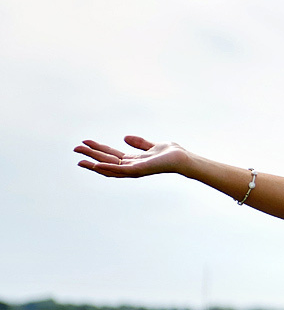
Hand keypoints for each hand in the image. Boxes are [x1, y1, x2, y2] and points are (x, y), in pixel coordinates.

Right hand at [74, 136, 188, 177]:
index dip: (97, 149)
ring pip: (110, 168)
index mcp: (133, 161)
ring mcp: (134, 170)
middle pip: (106, 162)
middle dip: (91, 156)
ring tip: (80, 160)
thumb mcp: (152, 145)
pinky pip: (120, 171)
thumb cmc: (171, 154)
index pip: (110, 156)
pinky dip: (108, 169)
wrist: (182, 158)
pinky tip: (97, 165)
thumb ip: (139, 143)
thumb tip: (125, 138)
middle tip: (75, 149)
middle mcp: (131, 167)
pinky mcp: (138, 171)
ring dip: (94, 164)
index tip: (84, 142)